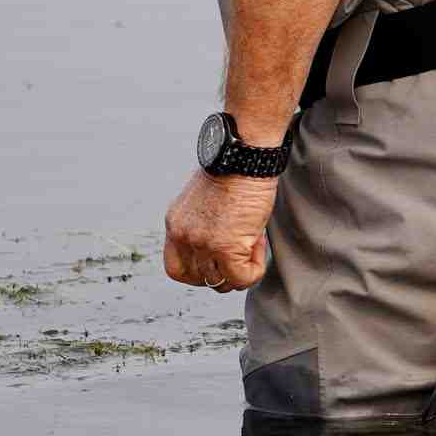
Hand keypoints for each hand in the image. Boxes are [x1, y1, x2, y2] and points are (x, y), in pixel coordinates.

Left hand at [162, 167, 279, 292]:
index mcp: (175, 224)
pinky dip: (255, 268)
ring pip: (222, 282)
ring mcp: (203, 243)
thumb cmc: (233, 166)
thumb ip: (204, 223)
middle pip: (200, 279)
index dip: (200, 272)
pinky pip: (242, 278)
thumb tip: (221, 241)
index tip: (218, 261)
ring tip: (253, 240)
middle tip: (242, 249)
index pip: (177, 269)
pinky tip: (259, 243)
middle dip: (224, 270)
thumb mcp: (205, 198)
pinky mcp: (226, 247)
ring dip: (242, 267)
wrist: (243, 153)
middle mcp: (183, 236)